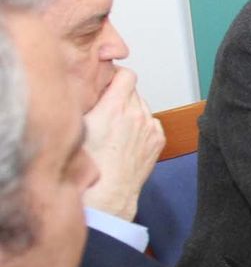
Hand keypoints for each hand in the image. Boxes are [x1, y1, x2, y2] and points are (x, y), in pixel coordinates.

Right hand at [82, 68, 164, 220]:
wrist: (108, 192)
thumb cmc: (89, 163)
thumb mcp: (77, 125)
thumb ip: (85, 101)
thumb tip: (85, 87)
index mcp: (115, 106)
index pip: (126, 74)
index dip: (116, 75)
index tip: (108, 81)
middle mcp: (137, 114)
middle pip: (133, 90)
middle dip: (120, 95)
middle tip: (106, 108)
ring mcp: (150, 127)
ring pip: (142, 106)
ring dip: (131, 110)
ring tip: (115, 128)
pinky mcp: (158, 140)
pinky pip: (151, 122)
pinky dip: (142, 125)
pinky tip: (127, 138)